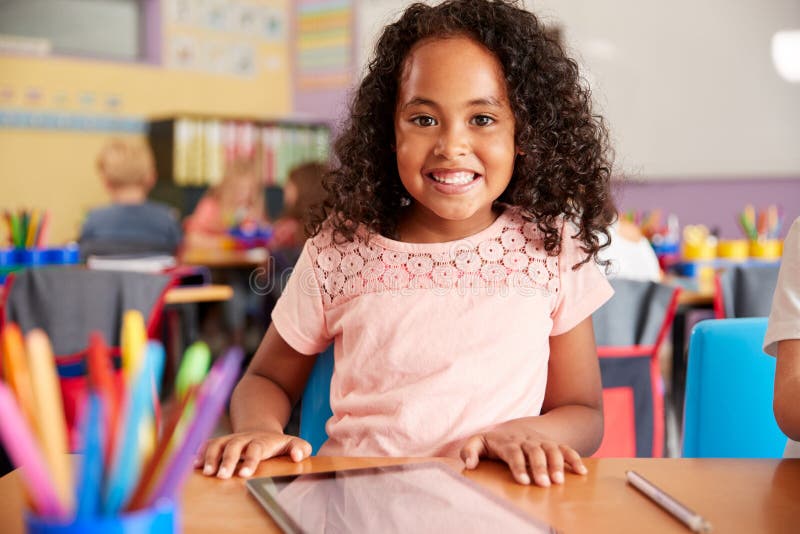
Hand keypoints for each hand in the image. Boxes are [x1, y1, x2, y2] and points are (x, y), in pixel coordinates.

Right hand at [195, 431, 311, 478]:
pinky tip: (193, 464)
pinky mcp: (220, 441)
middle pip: (233, 446)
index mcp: (261, 441)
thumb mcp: (293, 443)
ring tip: (205, 472)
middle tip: (221, 476)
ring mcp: (230, 439)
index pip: (255, 449)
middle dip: (227, 460)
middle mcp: (244, 439)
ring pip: (218, 444)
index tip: (244, 473)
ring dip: (210, 457)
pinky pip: (207, 444)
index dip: (250, 460)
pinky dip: (200, 453)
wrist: (261, 429)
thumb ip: (300, 448)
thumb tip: (298, 456)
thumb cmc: (277, 443)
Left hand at [459, 424, 587, 486]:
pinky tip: (581, 472)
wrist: (516, 426)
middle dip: (539, 467)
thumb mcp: (479, 442)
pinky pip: (565, 449)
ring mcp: (541, 441)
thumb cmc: (494, 441)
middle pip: (534, 451)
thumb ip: (470, 451)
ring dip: (557, 464)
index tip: (523, 481)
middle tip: (543, 484)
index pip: (513, 452)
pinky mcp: (553, 444)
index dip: (518, 466)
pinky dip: (574, 459)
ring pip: (552, 449)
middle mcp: (526, 440)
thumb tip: (469, 464)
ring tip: (559, 481)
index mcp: (508, 442)